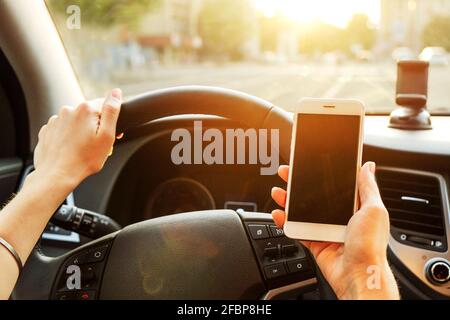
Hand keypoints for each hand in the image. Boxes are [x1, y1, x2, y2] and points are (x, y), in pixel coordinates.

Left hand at [33, 89, 122, 188]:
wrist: (57, 175)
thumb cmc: (84, 159)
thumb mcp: (107, 136)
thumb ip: (112, 111)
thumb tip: (116, 92)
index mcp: (85, 109)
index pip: (105, 106)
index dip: (110, 121)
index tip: (110, 135)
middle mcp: (68, 110)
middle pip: (90, 115)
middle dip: (95, 128)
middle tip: (97, 146)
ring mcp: (55, 120)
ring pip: (76, 123)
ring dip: (81, 133)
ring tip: (82, 150)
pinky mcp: (47, 131)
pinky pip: (63, 131)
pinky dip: (68, 138)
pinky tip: (71, 151)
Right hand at [271, 162, 399, 299]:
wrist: (358, 274)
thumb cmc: (371, 245)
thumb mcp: (374, 210)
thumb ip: (368, 187)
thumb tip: (368, 166)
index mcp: (355, 207)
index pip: (335, 185)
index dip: (321, 173)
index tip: (309, 165)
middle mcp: (340, 217)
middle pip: (314, 196)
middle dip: (298, 184)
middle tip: (287, 173)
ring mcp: (325, 229)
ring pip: (302, 211)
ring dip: (288, 200)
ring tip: (279, 191)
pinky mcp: (315, 242)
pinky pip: (297, 229)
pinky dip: (286, 222)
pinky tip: (280, 213)